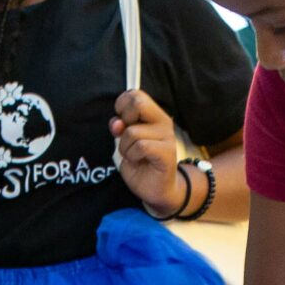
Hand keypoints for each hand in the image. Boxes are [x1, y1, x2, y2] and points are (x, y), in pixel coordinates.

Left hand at [110, 90, 185, 214]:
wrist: (156, 190)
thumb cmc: (140, 163)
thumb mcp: (123, 141)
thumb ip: (119, 127)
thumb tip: (117, 123)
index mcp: (153, 115)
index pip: (135, 94)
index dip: (121, 106)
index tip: (122, 123)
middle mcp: (163, 121)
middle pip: (138, 103)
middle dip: (124, 122)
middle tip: (127, 140)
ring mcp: (167, 136)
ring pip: (132, 132)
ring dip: (125, 147)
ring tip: (134, 156)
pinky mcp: (167, 152)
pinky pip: (140, 146)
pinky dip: (132, 156)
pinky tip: (138, 161)